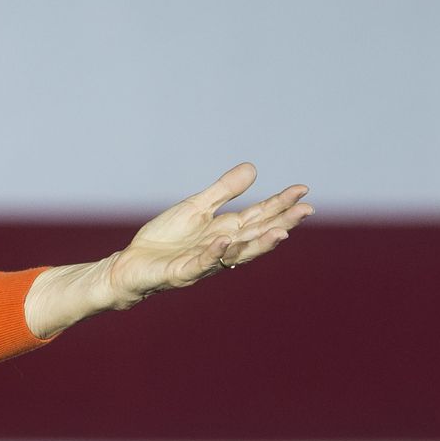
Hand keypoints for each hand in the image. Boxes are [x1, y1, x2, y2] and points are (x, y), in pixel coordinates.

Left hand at [100, 162, 312, 309]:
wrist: (133, 264)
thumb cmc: (166, 239)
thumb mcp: (196, 207)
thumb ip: (223, 191)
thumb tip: (254, 168)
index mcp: (227, 231)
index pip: (259, 216)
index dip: (280, 204)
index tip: (302, 189)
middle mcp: (222, 248)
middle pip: (257, 234)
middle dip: (282, 223)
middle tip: (306, 210)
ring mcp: (205, 261)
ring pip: (238, 253)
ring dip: (260, 243)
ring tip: (281, 231)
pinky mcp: (182, 272)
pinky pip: (201, 262)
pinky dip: (214, 253)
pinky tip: (224, 240)